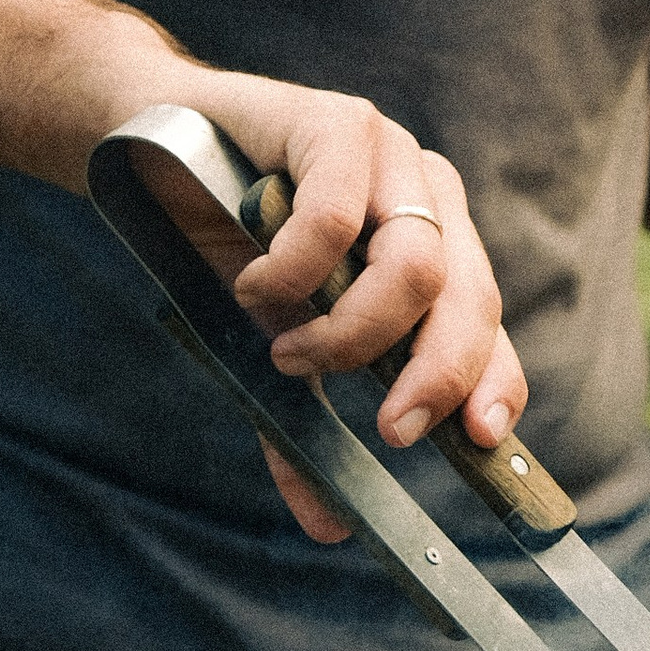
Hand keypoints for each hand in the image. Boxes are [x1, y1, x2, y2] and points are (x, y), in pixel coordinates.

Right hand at [145, 72, 527, 542]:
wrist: (154, 152)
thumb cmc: (230, 248)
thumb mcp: (277, 346)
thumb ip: (306, 426)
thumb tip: (329, 528)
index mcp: (432, 245)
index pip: (486, 320)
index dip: (495, 379)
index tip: (482, 441)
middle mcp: (426, 197)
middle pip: (469, 297)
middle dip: (436, 375)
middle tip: (391, 432)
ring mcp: (388, 154)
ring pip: (416, 263)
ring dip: (352, 332)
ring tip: (291, 352)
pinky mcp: (334, 122)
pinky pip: (334, 217)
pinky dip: (293, 272)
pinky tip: (254, 286)